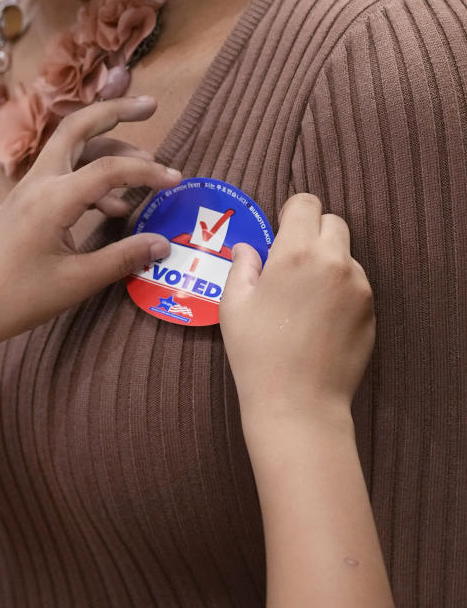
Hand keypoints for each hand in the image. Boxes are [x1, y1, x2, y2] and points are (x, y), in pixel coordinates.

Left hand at [0, 97, 179, 338]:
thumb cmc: (18, 299)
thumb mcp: (77, 282)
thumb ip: (122, 258)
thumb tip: (163, 244)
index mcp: (52, 199)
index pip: (108, 169)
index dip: (147, 172)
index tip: (176, 180)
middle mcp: (38, 183)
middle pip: (77, 127)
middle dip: (115, 112)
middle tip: (151, 106)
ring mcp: (29, 189)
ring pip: (70, 148)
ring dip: (108, 147)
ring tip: (146, 166)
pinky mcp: (26, 201)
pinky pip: (63, 172)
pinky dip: (92, 175)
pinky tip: (116, 206)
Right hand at [219, 194, 373, 425]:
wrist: (299, 403)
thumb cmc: (257, 353)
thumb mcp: (233, 305)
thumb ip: (242, 266)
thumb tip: (248, 249)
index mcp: (295, 253)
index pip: (307, 204)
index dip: (292, 213)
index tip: (280, 232)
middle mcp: (334, 262)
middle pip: (333, 222)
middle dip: (313, 233)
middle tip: (292, 263)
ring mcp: (359, 287)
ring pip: (347, 255)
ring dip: (329, 262)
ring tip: (306, 298)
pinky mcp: (372, 310)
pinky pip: (357, 284)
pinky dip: (341, 289)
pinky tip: (321, 319)